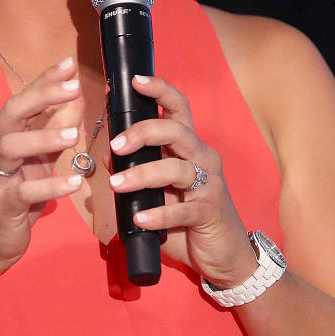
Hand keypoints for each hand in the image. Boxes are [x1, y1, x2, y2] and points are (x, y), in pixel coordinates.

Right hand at [0, 57, 85, 277]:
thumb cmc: (11, 196)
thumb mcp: (35, 161)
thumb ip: (53, 131)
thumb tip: (76, 100)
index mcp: (0, 134)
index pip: (22, 99)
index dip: (44, 81)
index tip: (69, 65)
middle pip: (12, 114)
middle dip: (41, 97)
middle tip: (72, 87)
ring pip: (12, 148)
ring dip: (44, 138)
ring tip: (74, 136)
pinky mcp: (1, 205)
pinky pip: (24, 192)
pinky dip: (50, 186)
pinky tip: (74, 183)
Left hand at [105, 75, 258, 286]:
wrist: (224, 254)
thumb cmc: (188, 217)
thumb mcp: (161, 190)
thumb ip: (140, 172)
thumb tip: (110, 157)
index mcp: (189, 147)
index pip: (178, 108)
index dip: (160, 90)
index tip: (135, 80)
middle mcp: (202, 158)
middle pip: (176, 130)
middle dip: (143, 132)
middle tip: (116, 145)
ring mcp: (209, 184)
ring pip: (175, 168)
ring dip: (142, 175)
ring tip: (117, 185)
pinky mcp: (210, 212)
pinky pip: (182, 209)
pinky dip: (158, 214)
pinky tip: (141, 219)